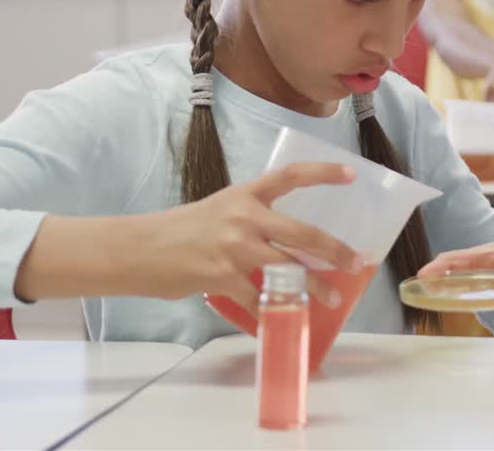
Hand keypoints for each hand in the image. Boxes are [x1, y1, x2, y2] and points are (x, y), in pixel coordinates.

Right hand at [136, 163, 363, 316]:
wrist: (138, 249)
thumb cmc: (180, 230)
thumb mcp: (220, 211)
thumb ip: (251, 219)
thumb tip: (286, 241)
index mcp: (245, 195)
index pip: (291, 175)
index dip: (323, 173)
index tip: (351, 175)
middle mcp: (244, 217)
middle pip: (303, 233)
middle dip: (335, 251)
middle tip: (356, 262)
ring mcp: (234, 248)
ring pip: (288, 270)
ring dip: (314, 287)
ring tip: (331, 299)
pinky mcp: (222, 277)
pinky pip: (258, 299)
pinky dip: (272, 312)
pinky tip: (282, 320)